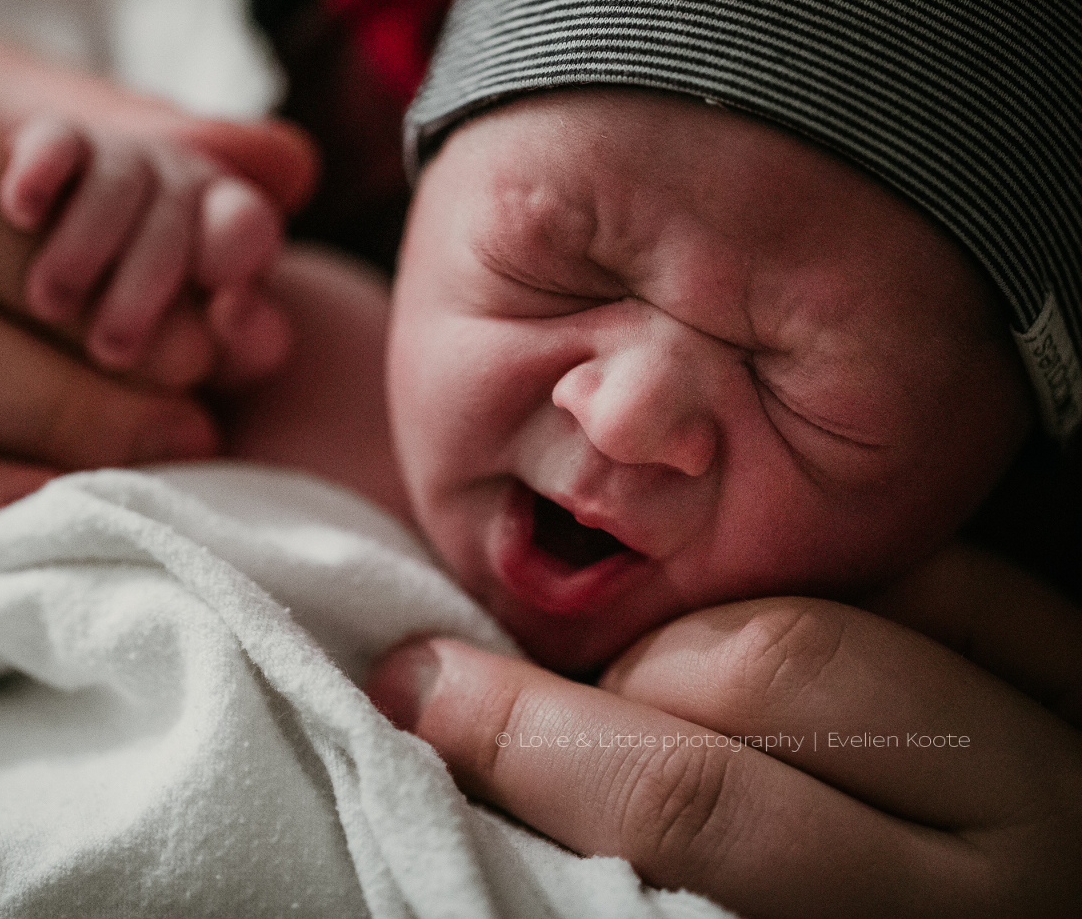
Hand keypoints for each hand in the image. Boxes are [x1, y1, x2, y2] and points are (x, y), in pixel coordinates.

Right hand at [366, 597, 1081, 916]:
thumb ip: (648, 863)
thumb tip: (470, 749)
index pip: (696, 811)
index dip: (530, 741)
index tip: (419, 693)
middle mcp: (1020, 839)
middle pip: (756, 676)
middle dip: (610, 677)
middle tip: (527, 695)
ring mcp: (1061, 740)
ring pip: (827, 607)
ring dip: (695, 632)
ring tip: (658, 693)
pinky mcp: (1081, 664)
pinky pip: (928, 572)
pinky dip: (818, 586)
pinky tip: (762, 634)